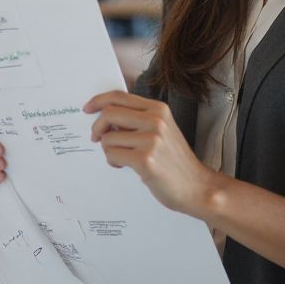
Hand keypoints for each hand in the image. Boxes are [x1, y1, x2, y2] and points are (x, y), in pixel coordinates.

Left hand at [83, 90, 216, 214]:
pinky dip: (113, 161)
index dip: (98, 101)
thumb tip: (106, 116)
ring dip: (108, 150)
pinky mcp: (145, 160)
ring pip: (108, 138)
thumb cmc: (175, 161)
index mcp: (158, 109)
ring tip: (122, 158)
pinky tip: (125, 166)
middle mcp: (155, 120)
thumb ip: (138, 119)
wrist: (197, 186)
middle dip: (97, 127)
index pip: (119, 96)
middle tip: (96, 138)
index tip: (87, 109)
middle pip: (109, 113)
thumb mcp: (162, 130)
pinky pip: (112, 155)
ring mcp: (151, 139)